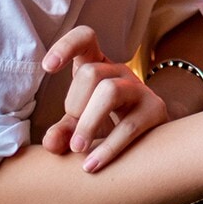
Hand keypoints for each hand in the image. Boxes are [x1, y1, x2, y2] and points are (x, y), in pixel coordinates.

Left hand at [39, 25, 170, 171]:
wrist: (152, 136)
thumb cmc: (108, 123)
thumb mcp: (80, 123)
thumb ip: (63, 131)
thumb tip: (51, 143)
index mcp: (98, 65)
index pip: (85, 37)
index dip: (66, 46)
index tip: (47, 68)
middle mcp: (119, 71)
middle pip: (91, 72)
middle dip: (75, 104)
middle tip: (73, 132)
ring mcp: (140, 89)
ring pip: (110, 91)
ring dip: (88, 123)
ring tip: (77, 149)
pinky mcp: (155, 111)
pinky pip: (128, 126)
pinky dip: (107, 148)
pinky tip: (91, 165)